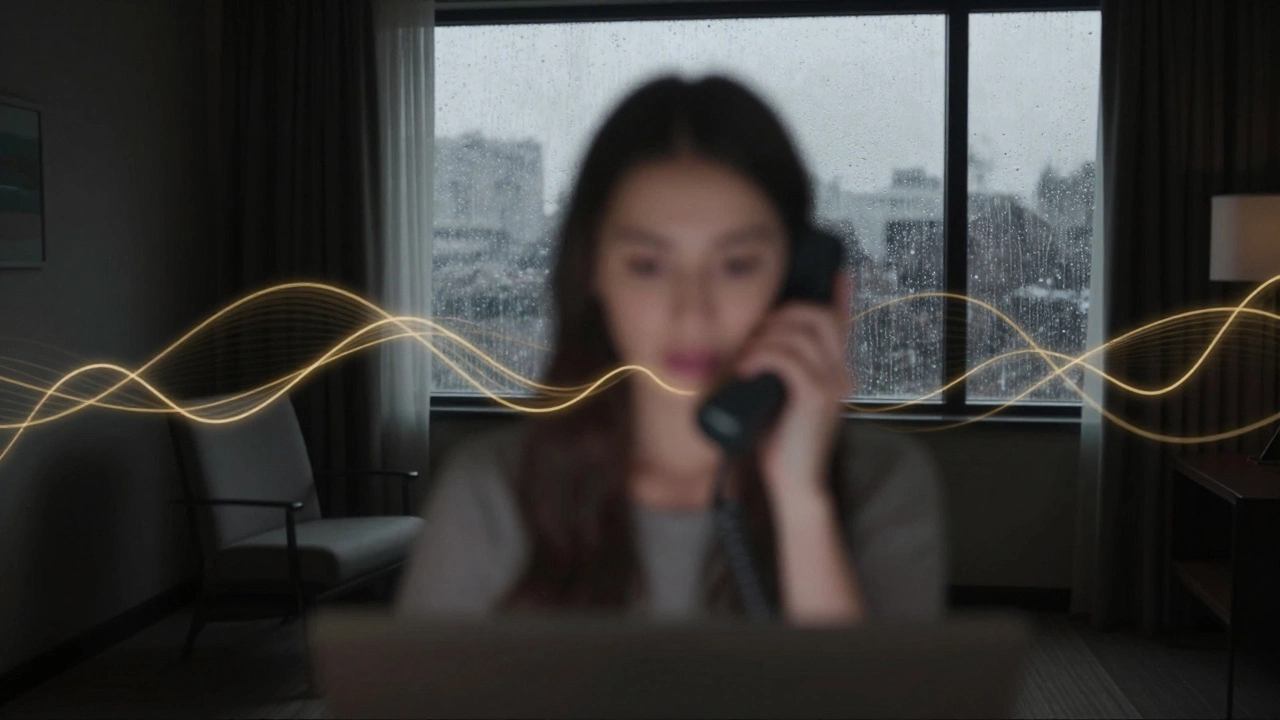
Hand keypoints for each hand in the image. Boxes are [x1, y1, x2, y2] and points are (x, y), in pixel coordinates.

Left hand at [733, 271, 853, 503]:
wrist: (794, 482)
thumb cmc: (782, 440)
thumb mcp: (782, 395)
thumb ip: (782, 368)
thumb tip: (761, 341)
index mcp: (837, 369)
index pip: (840, 320)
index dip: (837, 293)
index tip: (834, 273)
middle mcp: (841, 371)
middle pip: (817, 315)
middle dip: (781, 315)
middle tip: (755, 337)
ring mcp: (832, 383)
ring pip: (799, 333)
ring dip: (765, 338)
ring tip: (747, 358)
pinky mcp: (815, 397)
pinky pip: (787, 358)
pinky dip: (762, 357)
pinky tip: (747, 369)